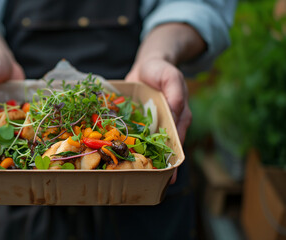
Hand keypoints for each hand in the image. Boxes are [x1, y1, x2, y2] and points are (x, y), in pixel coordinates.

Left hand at [125, 57, 191, 183]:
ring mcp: (149, 125)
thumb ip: (175, 92)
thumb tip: (176, 111)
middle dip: (156, 165)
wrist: (147, 65)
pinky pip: (131, 134)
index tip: (169, 177)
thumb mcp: (170, 76)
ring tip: (130, 174)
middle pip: (161, 149)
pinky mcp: (136, 122)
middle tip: (147, 181)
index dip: (173, 160)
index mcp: (178, 118)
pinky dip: (126, 144)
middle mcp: (165, 125)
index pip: (177, 142)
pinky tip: (116, 154)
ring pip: (145, 145)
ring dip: (139, 158)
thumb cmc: (161, 69)